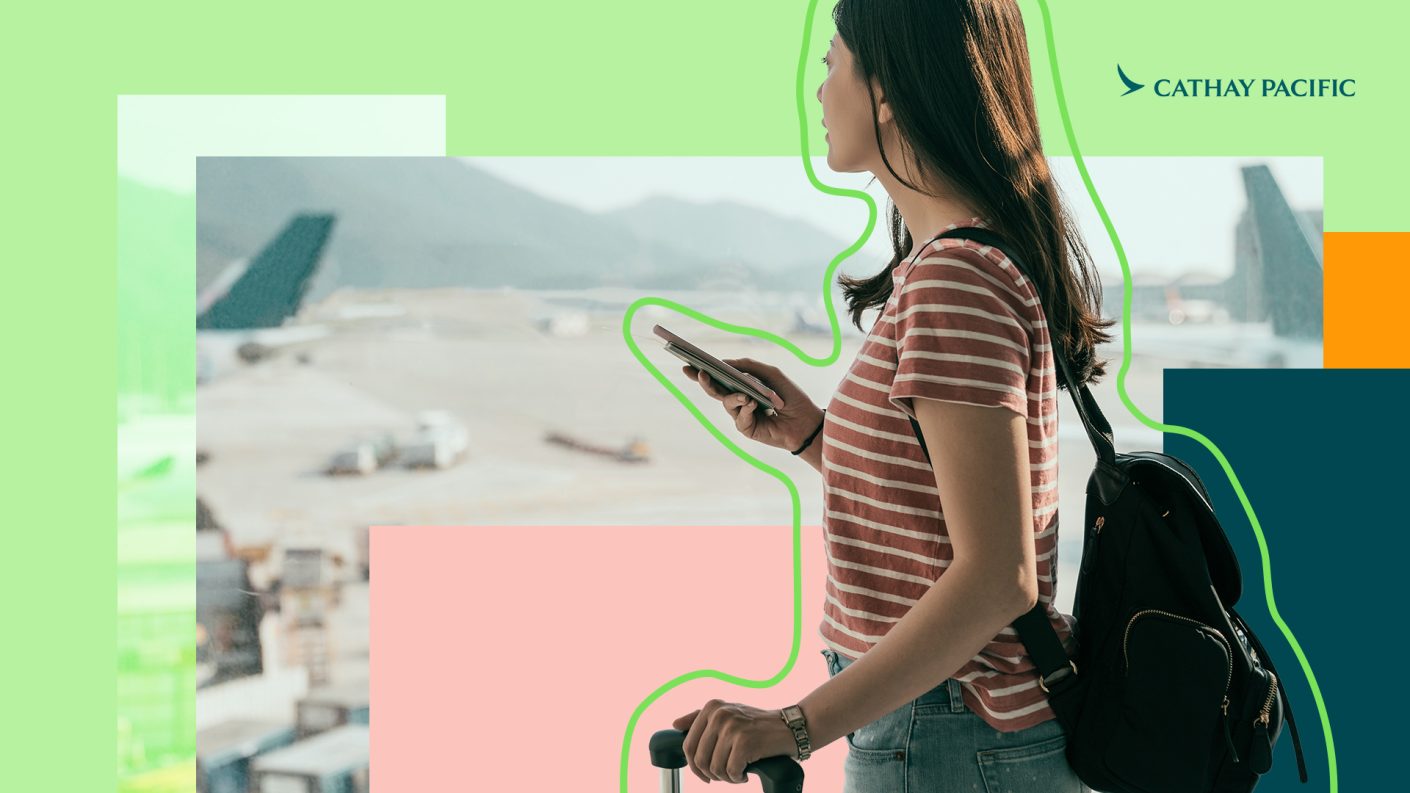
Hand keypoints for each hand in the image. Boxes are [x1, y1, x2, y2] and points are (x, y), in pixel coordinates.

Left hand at [672, 699, 799, 783]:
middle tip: (724, 776)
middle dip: (710, 774)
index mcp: (711, 707)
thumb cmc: (757, 724)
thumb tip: (675, 724)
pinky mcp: (744, 743)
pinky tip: (746, 773)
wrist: (790, 727)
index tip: (705, 774)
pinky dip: (738, 778)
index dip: (694, 765)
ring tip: (738, 773)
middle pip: (699, 759)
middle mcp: (719, 714)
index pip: (688, 744)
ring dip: (726, 778)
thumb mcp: (727, 714)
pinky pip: (730, 772)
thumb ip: (700, 718)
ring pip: (715, 768)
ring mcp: (731, 728)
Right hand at [681, 357, 822, 451]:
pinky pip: (739, 417)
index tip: (688, 363)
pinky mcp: (746, 428)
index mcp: (742, 386)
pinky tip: (753, 404)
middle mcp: (738, 400)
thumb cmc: (789, 395)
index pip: (719, 378)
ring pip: (727, 403)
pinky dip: (746, 409)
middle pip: (716, 391)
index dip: (702, 372)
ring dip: (734, 397)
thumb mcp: (770, 374)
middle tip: (700, 373)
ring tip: (745, 395)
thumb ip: (748, 366)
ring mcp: (740, 415)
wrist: (805, 420)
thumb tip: (724, 362)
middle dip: (706, 382)